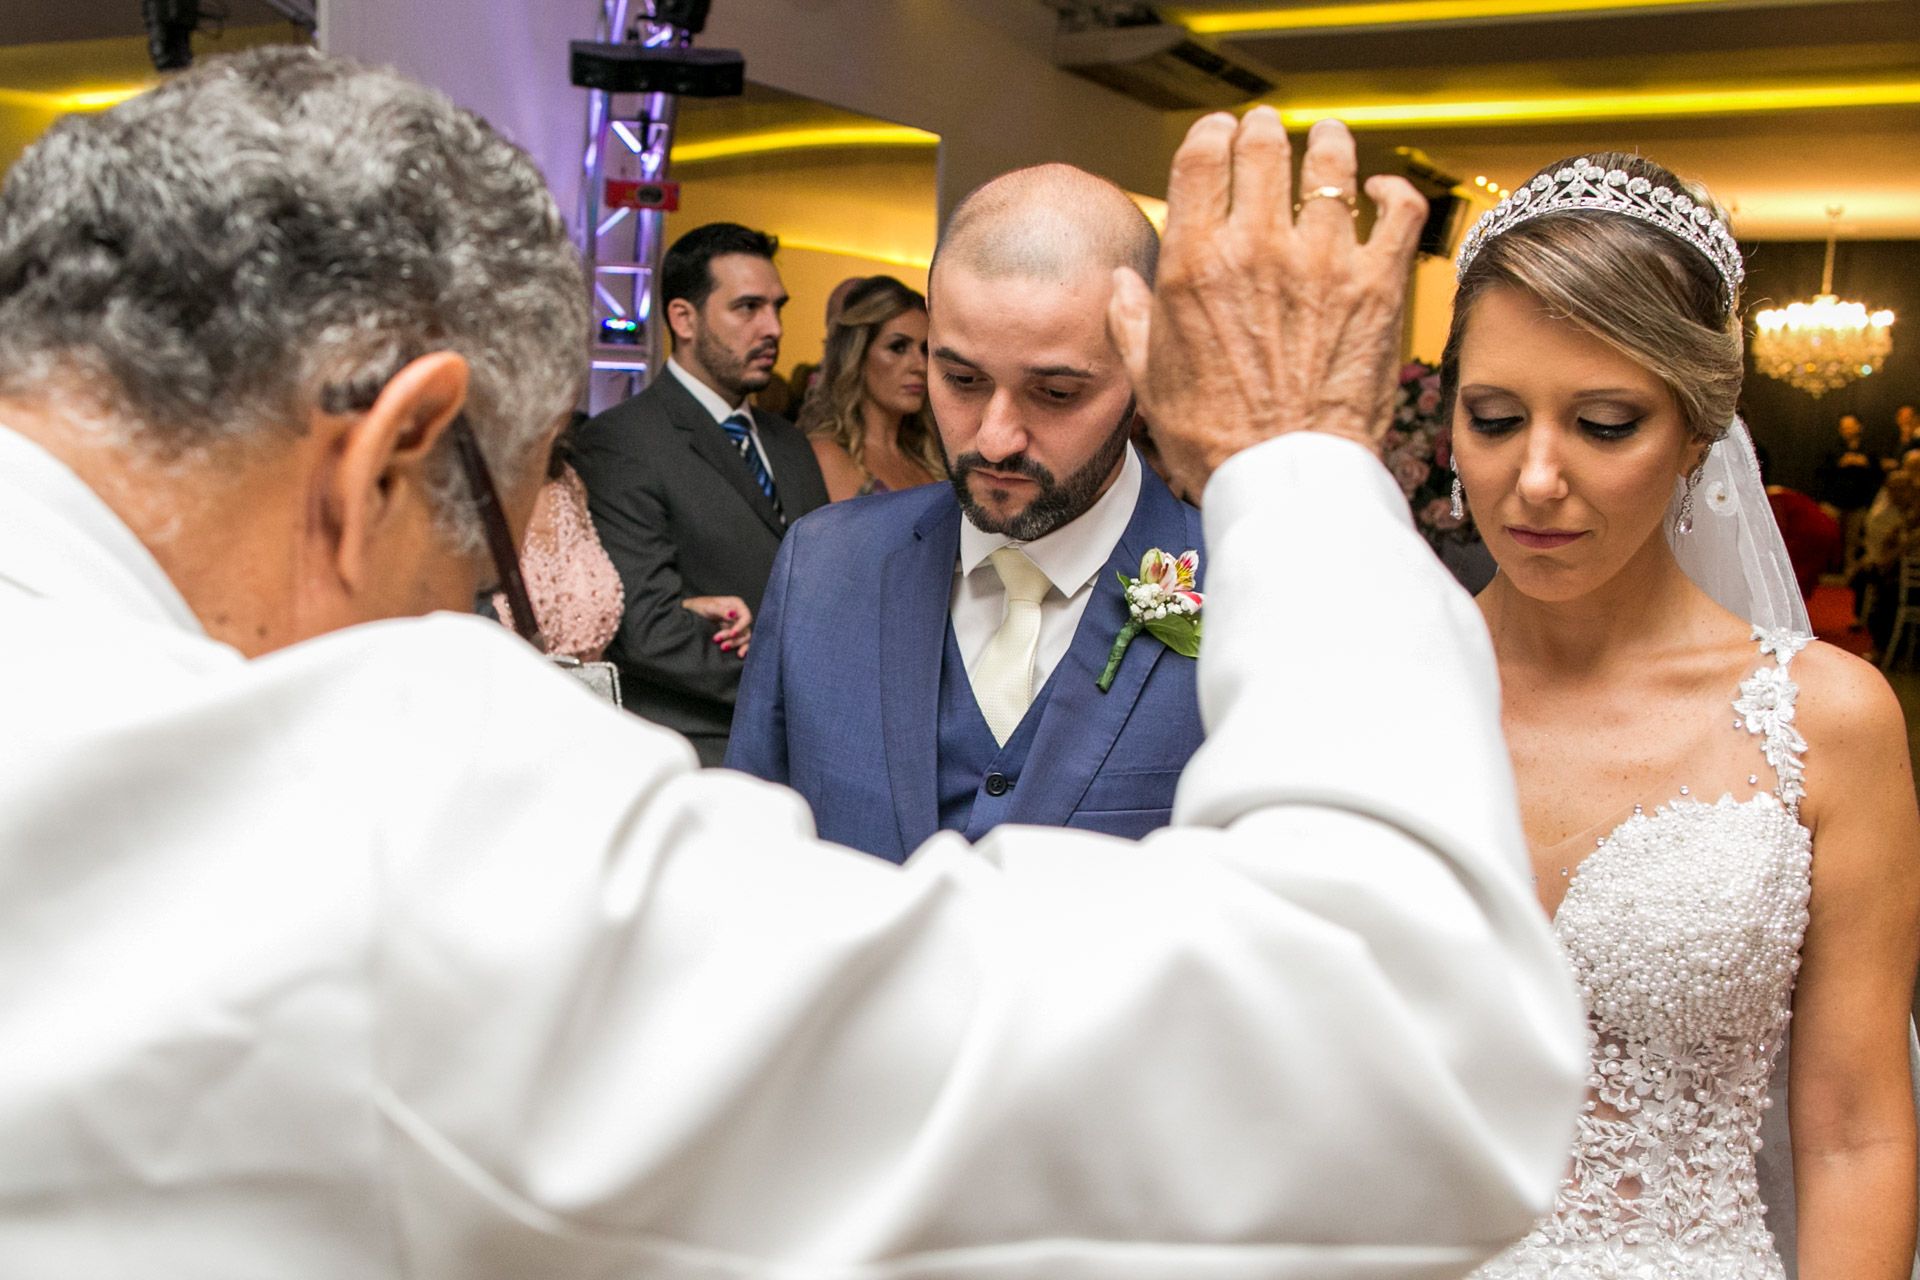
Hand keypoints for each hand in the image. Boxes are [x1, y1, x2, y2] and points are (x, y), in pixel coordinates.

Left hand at [682, 595, 752, 657]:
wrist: (691, 613)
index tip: (732, 634)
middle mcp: (739, 614)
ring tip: (722, 647)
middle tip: (716, 639)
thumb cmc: (700, 606)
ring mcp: (736, 624)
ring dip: (734, 643)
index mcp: (736, 604)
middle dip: (733, 637)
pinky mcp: (733, 633)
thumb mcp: (709, 607)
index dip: (741, 626)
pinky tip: (740, 654)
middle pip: (745, 629)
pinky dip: (742, 648)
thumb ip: (721, 610)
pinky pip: (742, 642)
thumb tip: (732, 615)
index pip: (746, 617)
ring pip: (743, 637)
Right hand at [1107, 108, 1427, 496]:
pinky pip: (1398, 210)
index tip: (1217, 135)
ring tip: (1326, 142)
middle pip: (1264, 147)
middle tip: (1267, 132)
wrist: (1285, 477)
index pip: (1202, 159)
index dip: (1211, 136)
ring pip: (1331, 164)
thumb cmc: (1216, 439)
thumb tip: (1120, 285)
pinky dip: (1393, 190)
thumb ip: (1131, 322)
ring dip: (1327, 144)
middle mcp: (1257, 250)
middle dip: (1263, 131)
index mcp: (1195, 265)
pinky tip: (1383, 191)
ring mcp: (1323, 262)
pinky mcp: (1378, 284)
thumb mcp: (1149, 381)